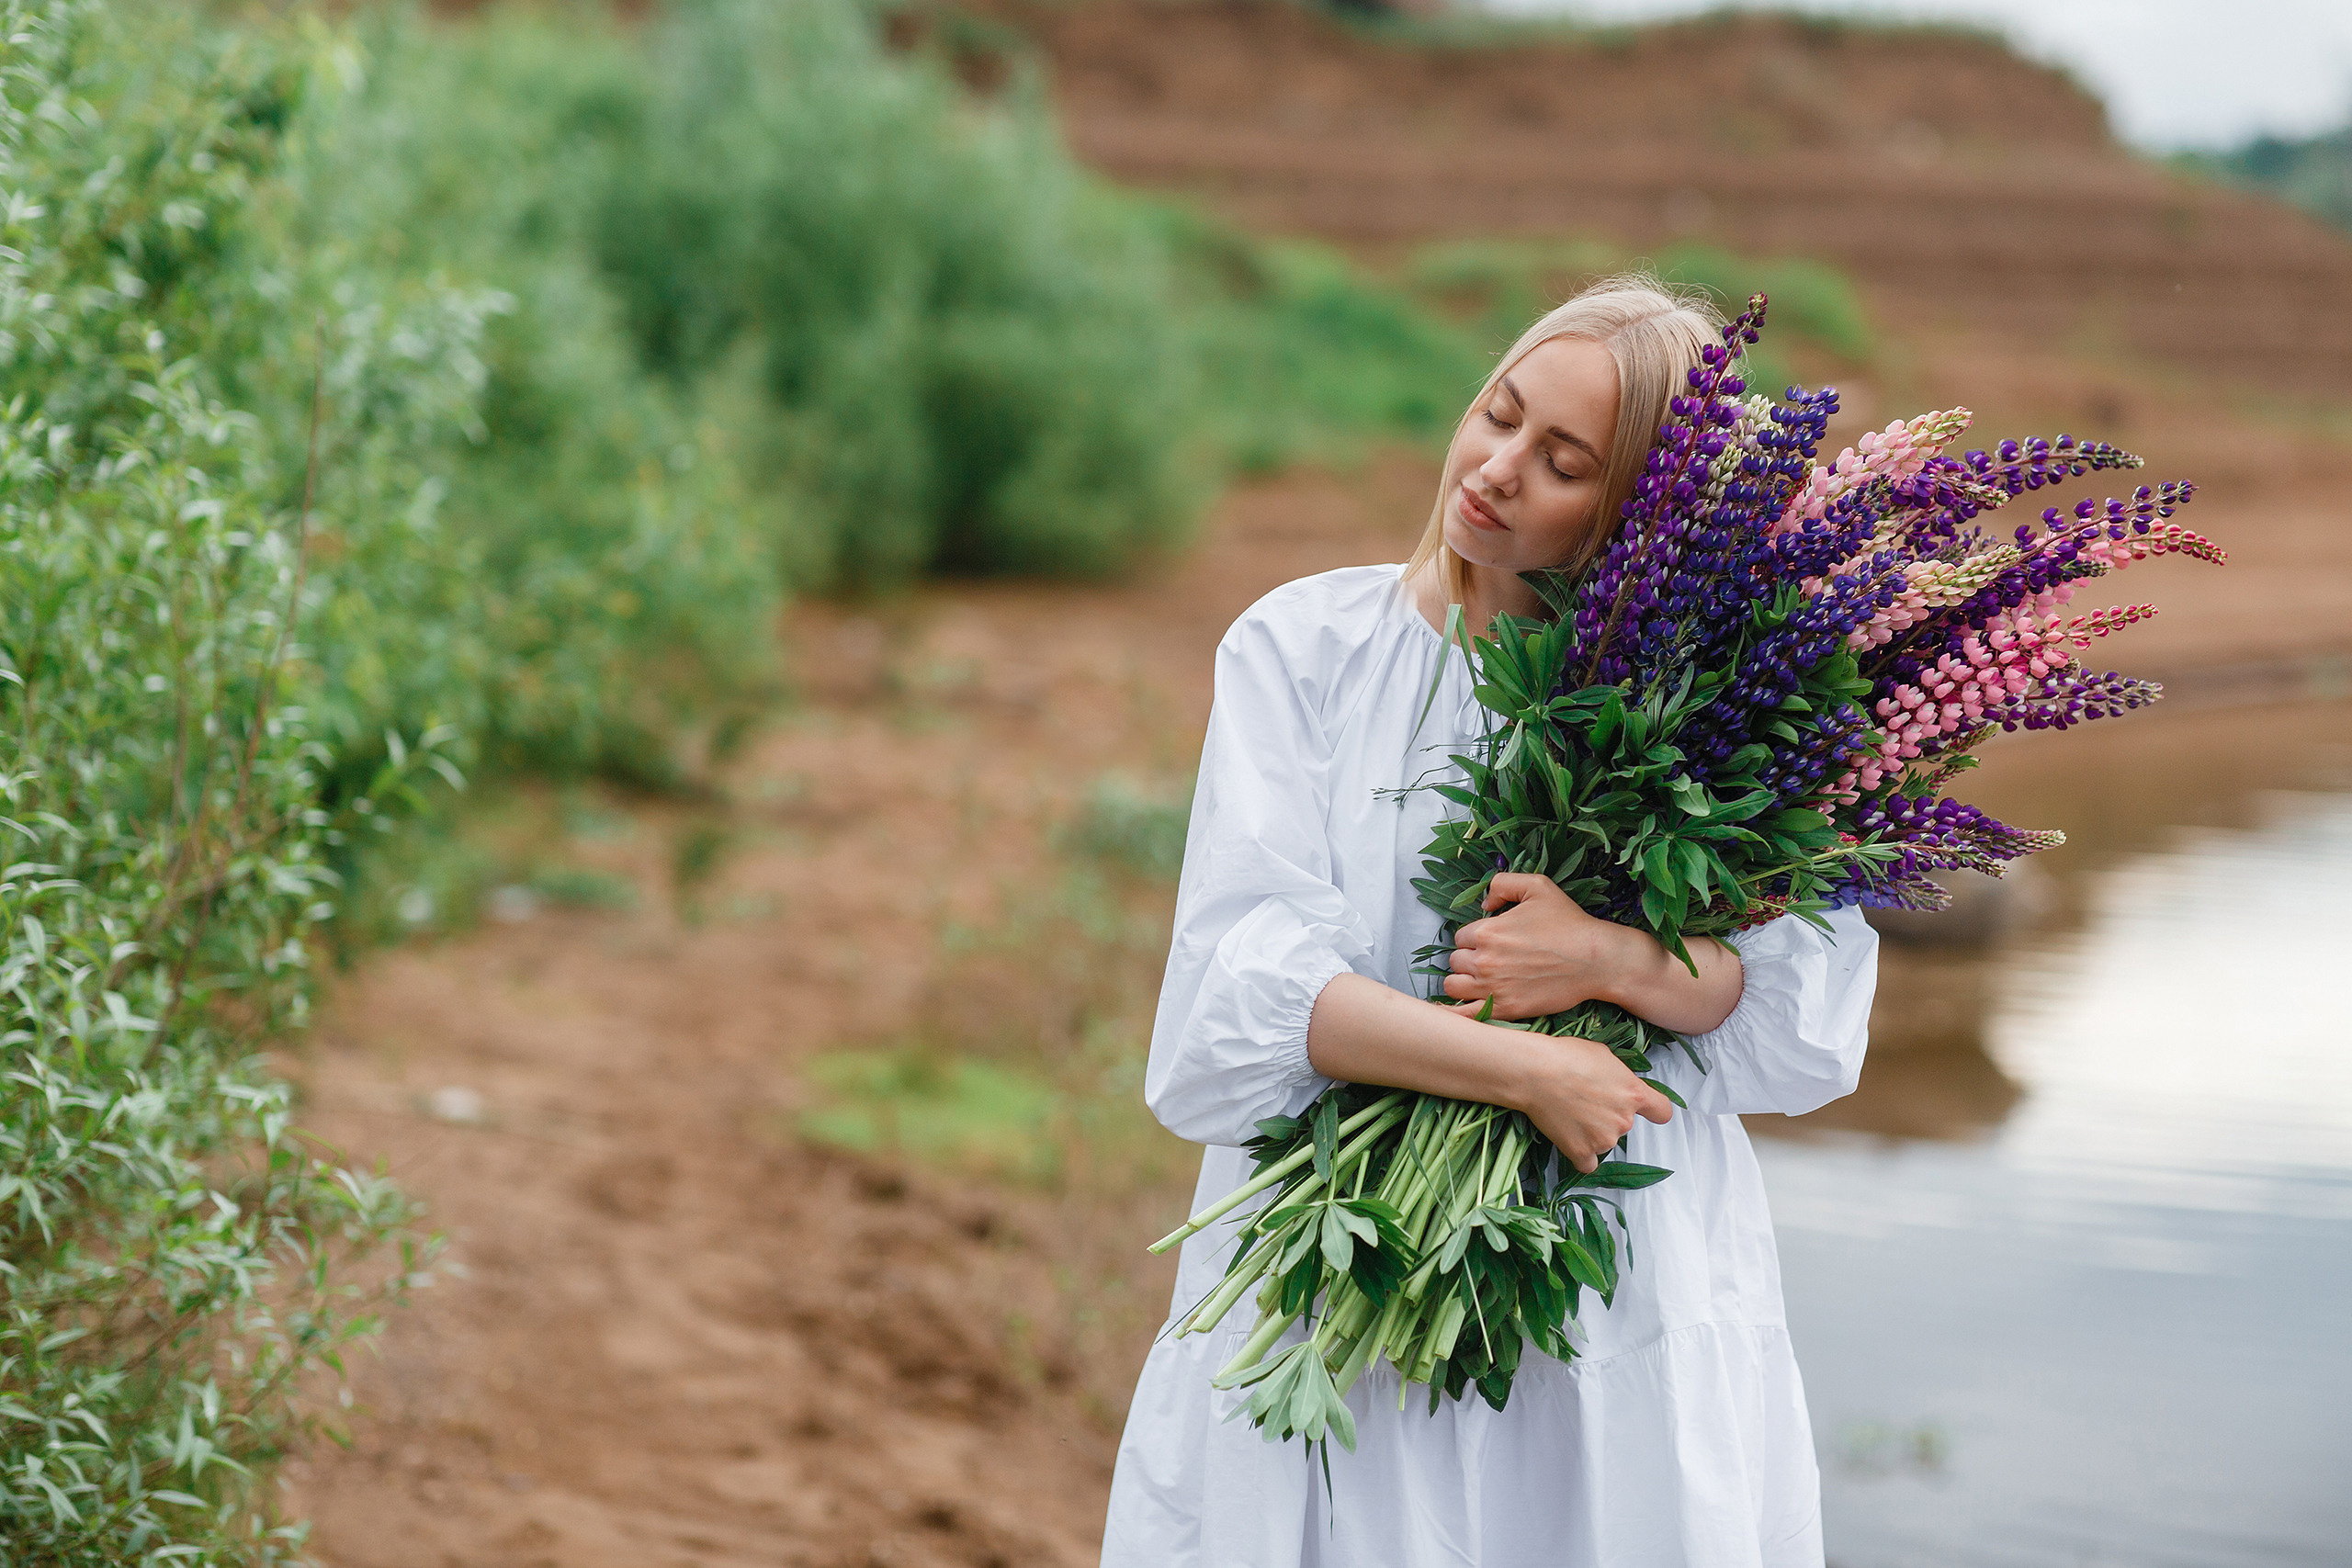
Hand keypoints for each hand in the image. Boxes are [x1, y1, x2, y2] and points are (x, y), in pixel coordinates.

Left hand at [1443, 872, 1635, 1019]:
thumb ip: (1502, 884)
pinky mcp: (1506, 1009)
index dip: (1475, 938)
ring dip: (1464, 982)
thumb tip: (1484, 903)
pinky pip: (1466, 1014)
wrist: (1596, 960)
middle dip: (1470, 959)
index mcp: (1487, 931)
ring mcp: (1493, 987)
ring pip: (1455, 986)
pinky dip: (1460, 1011)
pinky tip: (1467, 1005)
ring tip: (1483, 979)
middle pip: (1456, 961)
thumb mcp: (1537, 886)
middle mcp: (1484, 960)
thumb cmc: (1569, 923)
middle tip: (1492, 960)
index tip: (1493, 942)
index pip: (1461, 937)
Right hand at [1510, 1032, 1674, 1172]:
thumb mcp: (1604, 1056)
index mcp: (1634, 1093)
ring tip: (1570, 1112)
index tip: (1647, 1111)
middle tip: (1586, 1100)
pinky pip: (1588, 1163)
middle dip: (1609, 1116)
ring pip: (1605, 1142)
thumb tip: (1618, 1083)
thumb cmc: (1566, 1057)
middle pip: (1625, 1125)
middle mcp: (1624, 1120)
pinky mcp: (1581, 1152)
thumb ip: (1620, 1076)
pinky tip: (1569, 1136)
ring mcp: (1604, 1139)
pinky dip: (1580, 1154)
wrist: (1535, 1072)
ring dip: (1593, 1133)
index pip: (1662, 1112)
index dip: (1654, 1111)